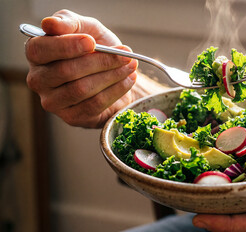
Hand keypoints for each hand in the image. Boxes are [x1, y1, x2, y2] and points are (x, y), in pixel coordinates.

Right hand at [25, 10, 138, 127]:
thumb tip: (50, 24)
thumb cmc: (94, 47)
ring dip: (112, 76)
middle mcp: (38, 79)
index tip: (92, 42)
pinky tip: (128, 80)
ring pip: (82, 89)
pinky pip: (95, 104)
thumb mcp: (85, 28)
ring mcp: (53, 101)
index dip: (67, 46)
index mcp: (36, 53)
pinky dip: (116, 90)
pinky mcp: (72, 117)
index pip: (41, 49)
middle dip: (101, 61)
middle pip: (66, 71)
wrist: (111, 70)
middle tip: (125, 55)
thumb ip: (68, 22)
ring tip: (130, 65)